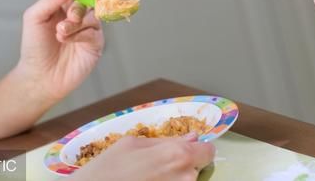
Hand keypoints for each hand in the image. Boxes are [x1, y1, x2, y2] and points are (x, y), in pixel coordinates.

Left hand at [17, 0, 103, 103]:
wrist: (39, 76)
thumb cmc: (35, 47)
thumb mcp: (35, 16)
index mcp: (66, 2)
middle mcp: (81, 13)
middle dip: (79, 4)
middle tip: (69, 15)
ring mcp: (90, 28)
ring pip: (94, 14)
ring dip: (76, 22)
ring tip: (60, 33)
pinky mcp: (96, 43)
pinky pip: (95, 32)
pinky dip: (80, 34)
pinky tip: (67, 40)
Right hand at [70, 134, 214, 180]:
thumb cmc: (106, 170)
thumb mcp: (132, 144)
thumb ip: (166, 140)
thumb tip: (192, 137)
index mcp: (178, 155)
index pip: (208, 151)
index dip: (198, 149)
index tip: (187, 151)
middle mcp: (185, 177)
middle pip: (197, 169)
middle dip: (183, 165)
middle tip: (157, 167)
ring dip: (173, 179)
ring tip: (147, 178)